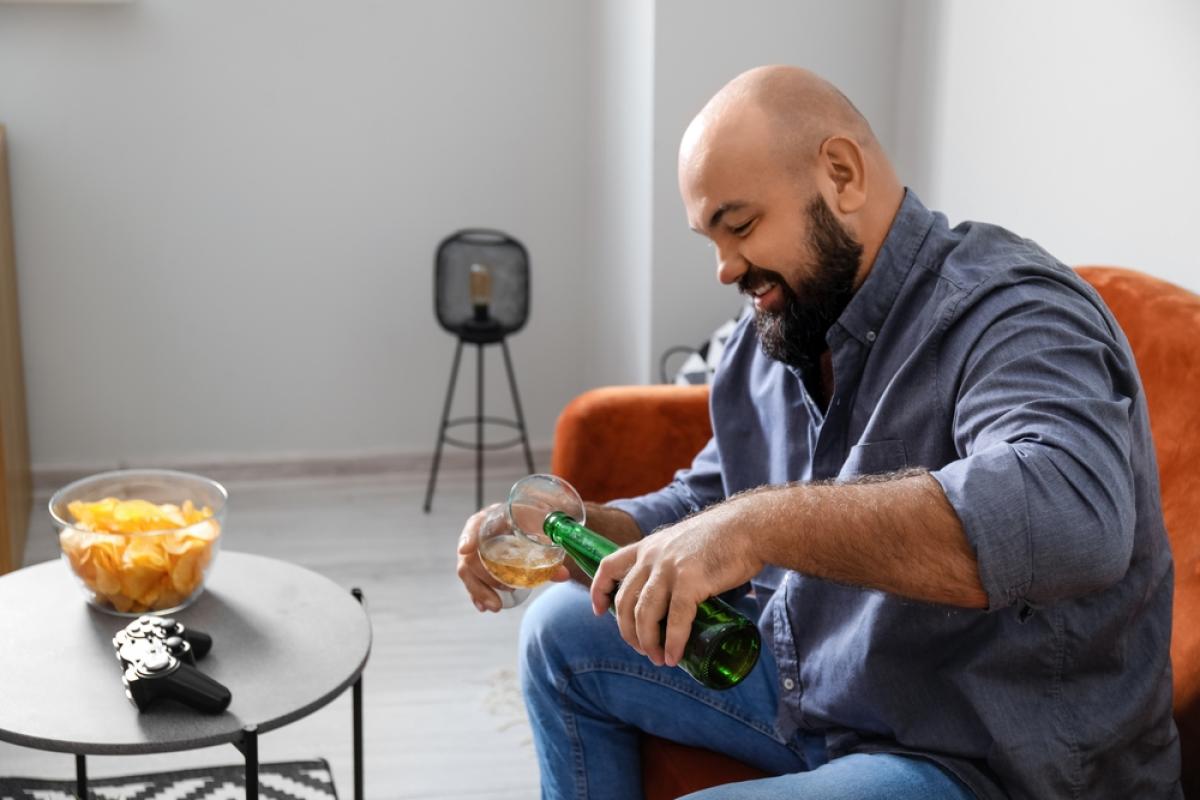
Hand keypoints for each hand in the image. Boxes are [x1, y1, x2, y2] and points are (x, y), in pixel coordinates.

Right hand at [456, 503, 569, 612]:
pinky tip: (484, 607)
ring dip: (480, 591)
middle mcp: (480, 535)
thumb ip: (552, 550)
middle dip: (482, 579)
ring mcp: (476, 551)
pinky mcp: (478, 565)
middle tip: (502, 593)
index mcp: (492, 518)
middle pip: (470, 556)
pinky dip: (477, 595)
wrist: (532, 523)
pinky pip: (472, 581)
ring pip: (468, 572)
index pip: (474, 525)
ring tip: (496, 606)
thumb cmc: (534, 521)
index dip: (468, 537)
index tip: (466, 550)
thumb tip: (563, 575)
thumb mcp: (542, 530)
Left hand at [590, 505, 760, 666]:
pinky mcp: (690, 581)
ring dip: (648, 643)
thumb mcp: (683, 543)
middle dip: (628, 632)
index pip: (609, 566)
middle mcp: (652, 557)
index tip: (599, 611)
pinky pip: (676, 620)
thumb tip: (674, 596)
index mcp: (648, 546)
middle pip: (625, 601)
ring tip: (658, 659)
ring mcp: (669, 569)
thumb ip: (672, 563)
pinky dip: (673, 642)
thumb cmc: (723, 537)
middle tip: (642, 650)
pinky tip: (674, 657)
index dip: (599, 590)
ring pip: (644, 614)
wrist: (750, 527)